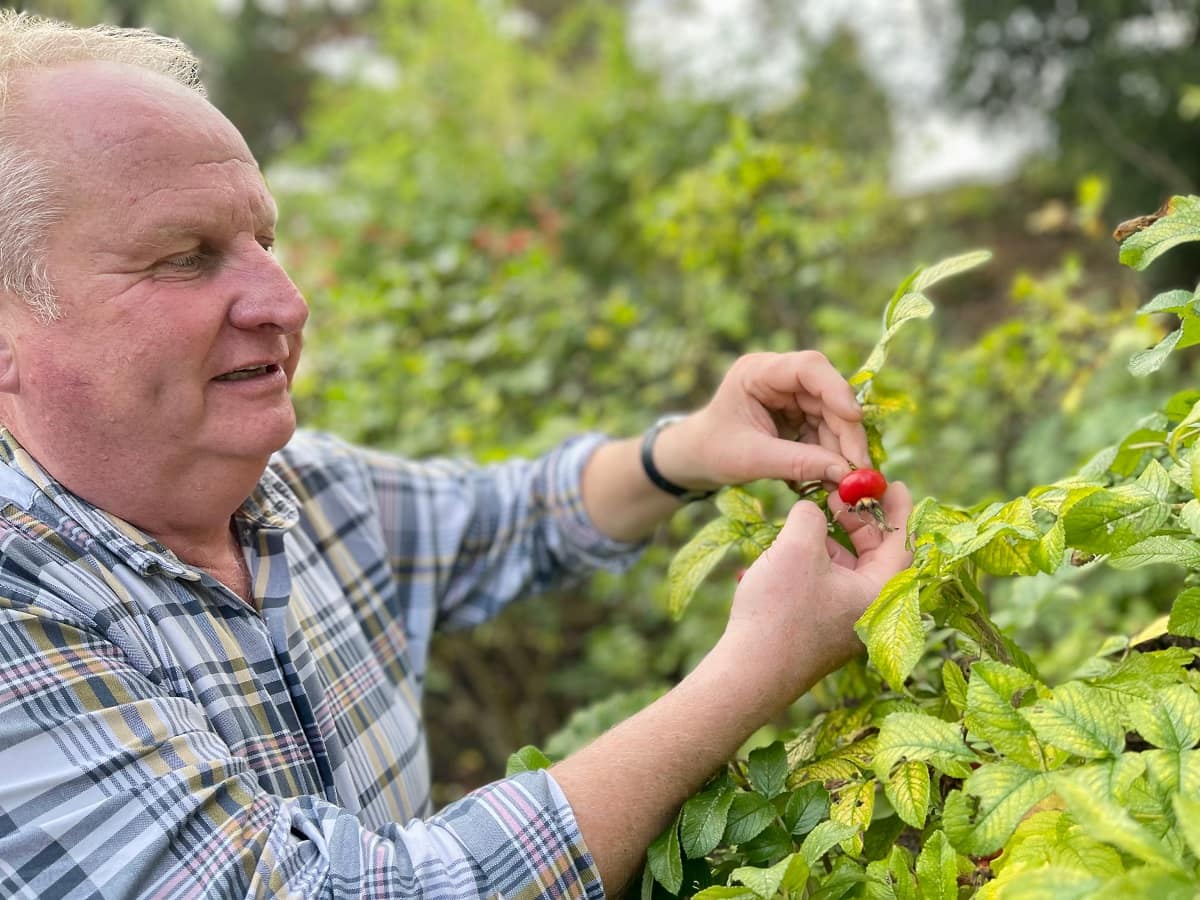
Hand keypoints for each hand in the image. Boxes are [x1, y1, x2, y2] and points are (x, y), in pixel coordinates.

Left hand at [653, 351, 869, 491]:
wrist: (696, 459)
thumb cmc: (712, 451)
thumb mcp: (750, 459)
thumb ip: (796, 462)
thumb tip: (844, 473)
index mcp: (758, 372)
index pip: (808, 367)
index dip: (836, 389)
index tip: (854, 419)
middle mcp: (778, 377)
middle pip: (827, 395)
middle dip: (845, 432)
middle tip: (859, 469)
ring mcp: (790, 395)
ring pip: (832, 415)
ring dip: (840, 448)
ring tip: (843, 482)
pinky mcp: (797, 414)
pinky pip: (825, 430)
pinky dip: (829, 454)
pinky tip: (830, 477)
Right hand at [715, 480, 913, 711]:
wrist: (749, 674)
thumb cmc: (780, 611)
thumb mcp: (797, 547)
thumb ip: (811, 516)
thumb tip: (812, 512)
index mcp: (879, 593)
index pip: (902, 543)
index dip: (897, 509)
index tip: (890, 483)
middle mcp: (869, 612)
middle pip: (877, 557)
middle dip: (860, 522)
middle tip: (844, 494)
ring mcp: (844, 625)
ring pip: (849, 571)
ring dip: (834, 540)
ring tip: (812, 517)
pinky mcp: (820, 632)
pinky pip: (829, 587)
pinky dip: (817, 562)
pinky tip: (790, 550)